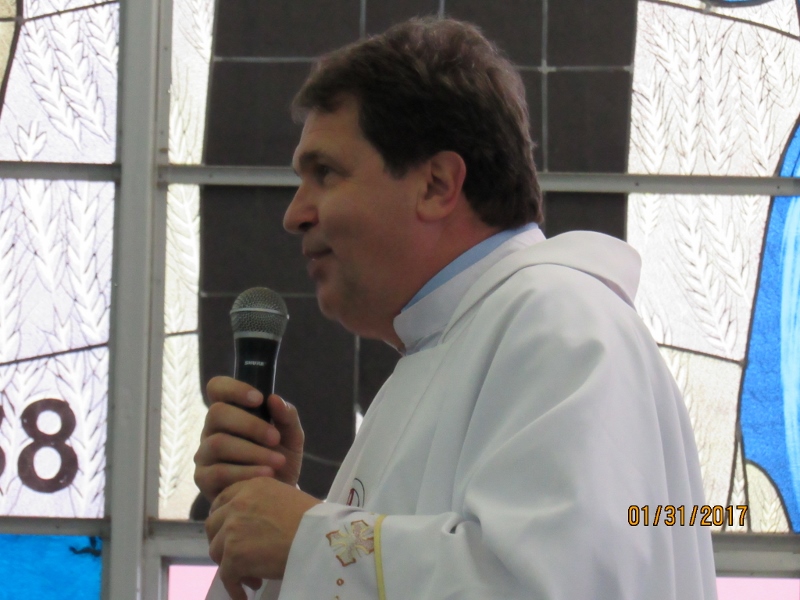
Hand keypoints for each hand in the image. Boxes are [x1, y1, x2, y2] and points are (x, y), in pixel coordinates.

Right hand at [194, 376, 304, 502]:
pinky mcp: (204, 479)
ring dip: (252, 452)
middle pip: (217, 413)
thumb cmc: (280, 460)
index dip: (234, 388)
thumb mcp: (291, 437)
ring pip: (218, 443)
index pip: (217, 388)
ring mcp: (205, 454)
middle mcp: (212, 430)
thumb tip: (274, 399)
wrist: (278, 498)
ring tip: (277, 462)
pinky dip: (246, 473)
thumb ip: (287, 417)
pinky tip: (266, 476)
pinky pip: (219, 472)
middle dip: (250, 425)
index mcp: (230, 412)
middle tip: (275, 438)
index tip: (259, 399)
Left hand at [205, 477, 321, 599]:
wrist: (320, 538)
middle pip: (213, 525)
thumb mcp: (286, 497)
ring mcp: (233, 529)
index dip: (224, 519)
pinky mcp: (233, 554)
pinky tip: (244, 595)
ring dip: (229, 565)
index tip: (231, 533)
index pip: (223, 500)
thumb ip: (263, 503)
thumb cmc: (314, 520)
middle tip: (237, 556)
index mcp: (251, 486)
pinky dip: (234, 588)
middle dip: (222, 542)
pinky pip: (226, 576)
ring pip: (216, 551)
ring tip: (250, 577)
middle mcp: (238, 503)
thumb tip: (253, 524)